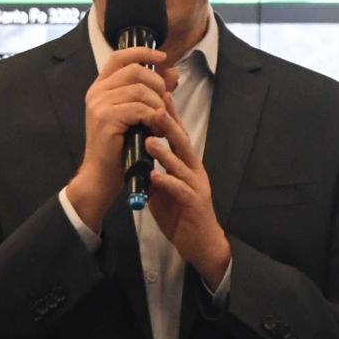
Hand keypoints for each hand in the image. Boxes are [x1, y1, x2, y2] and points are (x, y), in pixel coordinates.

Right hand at [64, 48, 173, 229]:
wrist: (103, 175)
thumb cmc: (122, 146)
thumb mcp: (138, 114)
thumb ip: (152, 91)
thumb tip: (173, 71)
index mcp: (101, 87)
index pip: (120, 56)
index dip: (143, 51)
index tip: (163, 56)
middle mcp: (97, 92)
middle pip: (136, 70)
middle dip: (158, 85)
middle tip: (163, 106)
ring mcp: (99, 104)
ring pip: (141, 90)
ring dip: (158, 106)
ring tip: (160, 123)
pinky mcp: (106, 119)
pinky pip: (140, 108)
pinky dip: (154, 118)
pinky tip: (155, 130)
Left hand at [143, 107, 229, 286]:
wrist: (201, 243)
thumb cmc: (182, 213)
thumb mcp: (164, 188)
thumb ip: (154, 170)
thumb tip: (137, 155)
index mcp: (187, 164)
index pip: (178, 135)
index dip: (170, 115)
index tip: (158, 95)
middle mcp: (194, 170)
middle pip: (183, 142)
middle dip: (169, 124)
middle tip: (155, 107)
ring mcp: (196, 186)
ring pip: (182, 164)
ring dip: (165, 152)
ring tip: (149, 140)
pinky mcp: (194, 204)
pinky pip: (180, 191)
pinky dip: (166, 183)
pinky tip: (153, 177)